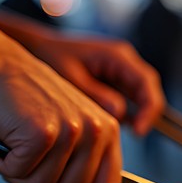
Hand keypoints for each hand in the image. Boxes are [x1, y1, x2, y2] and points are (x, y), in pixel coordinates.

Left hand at [0, 10, 165, 136]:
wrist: (33, 47)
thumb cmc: (49, 58)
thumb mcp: (71, 78)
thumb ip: (96, 94)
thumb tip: (120, 113)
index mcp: (117, 55)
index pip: (146, 83)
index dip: (148, 109)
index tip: (139, 130)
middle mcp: (124, 61)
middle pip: (147, 90)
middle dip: (145, 115)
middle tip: (135, 135)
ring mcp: (119, 71)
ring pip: (138, 97)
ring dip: (134, 116)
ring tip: (119, 134)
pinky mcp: (111, 81)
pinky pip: (125, 100)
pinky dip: (121, 115)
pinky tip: (108, 128)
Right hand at [0, 26, 124, 182]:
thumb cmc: (29, 99)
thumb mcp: (71, 125)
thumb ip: (84, 158)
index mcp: (109, 130)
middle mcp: (96, 130)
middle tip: (25, 162)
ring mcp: (71, 132)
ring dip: (19, 175)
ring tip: (12, 148)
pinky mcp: (42, 134)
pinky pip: (19, 172)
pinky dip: (1, 164)